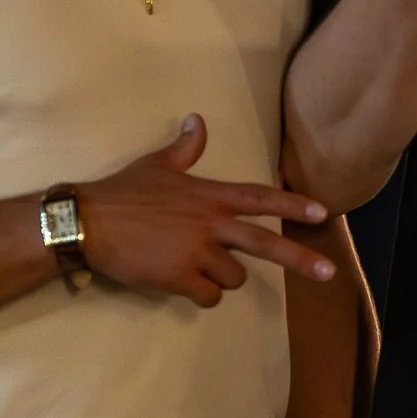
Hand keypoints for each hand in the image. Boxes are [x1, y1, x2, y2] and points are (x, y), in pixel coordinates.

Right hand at [75, 115, 333, 306]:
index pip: (261, 198)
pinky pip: (209, 296)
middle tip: (329, 272)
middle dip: (301, 259)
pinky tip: (184, 285)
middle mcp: (211, 224)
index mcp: (210, 196)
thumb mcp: (158, 164)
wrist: (87, 221)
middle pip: (266, 244)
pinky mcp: (179, 277)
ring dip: (222, 278)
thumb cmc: (122, 191)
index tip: (323, 212)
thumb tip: (197, 120)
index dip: (293, 204)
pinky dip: (202, 295)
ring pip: (234, 278)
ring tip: (196, 268)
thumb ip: (185, 148)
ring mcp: (197, 252)